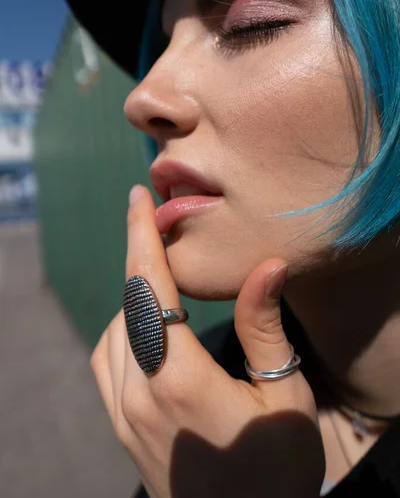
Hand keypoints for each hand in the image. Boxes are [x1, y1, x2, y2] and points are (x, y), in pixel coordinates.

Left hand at [90, 185, 324, 497]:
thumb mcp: (285, 396)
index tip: (137, 197)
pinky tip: (148, 328)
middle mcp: (139, 394)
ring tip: (163, 278)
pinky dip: (123, 329)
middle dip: (139, 258)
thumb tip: (268, 264)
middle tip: (158, 227)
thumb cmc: (275, 469)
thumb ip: (265, 327)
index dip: (141, 236)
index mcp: (180, 380)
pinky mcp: (121, 430)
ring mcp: (123, 416)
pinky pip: (105, 362)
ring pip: (112, 330)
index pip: (149, 288)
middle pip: (127, 304)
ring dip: (134, 296)